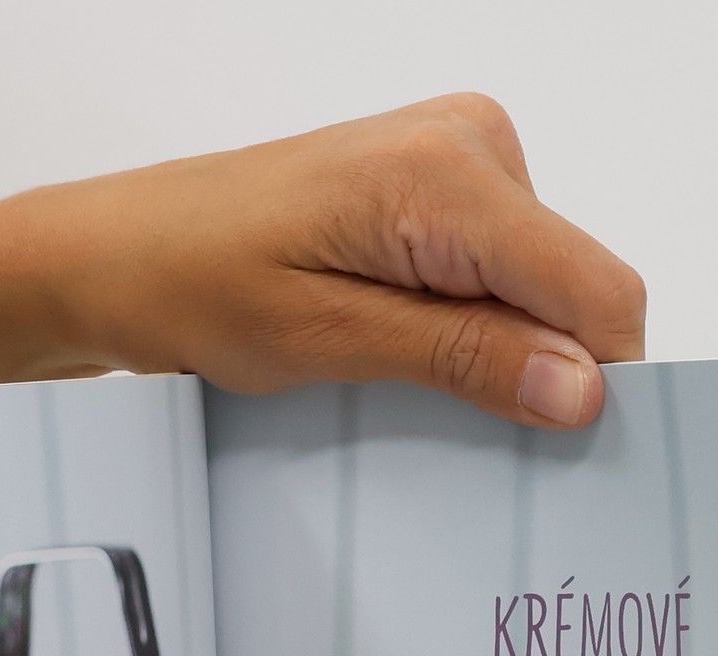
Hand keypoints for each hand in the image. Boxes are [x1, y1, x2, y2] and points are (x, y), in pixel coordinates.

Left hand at [28, 93, 644, 427]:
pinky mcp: (444, 178)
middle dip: (535, 368)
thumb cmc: (196, 284)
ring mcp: (461, 154)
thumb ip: (464, 358)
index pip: (596, 292)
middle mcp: (473, 143)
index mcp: (450, 175)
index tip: (559, 450)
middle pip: (574, 291)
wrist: (121, 249)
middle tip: (441, 418)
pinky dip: (471, 321)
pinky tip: (397, 339)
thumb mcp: (329, 343)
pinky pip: (502, 268)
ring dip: (493, 347)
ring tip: (391, 365)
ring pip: (542, 287)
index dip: (596, 383)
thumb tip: (580, 389)